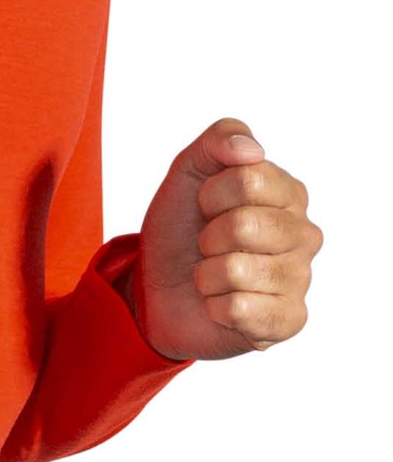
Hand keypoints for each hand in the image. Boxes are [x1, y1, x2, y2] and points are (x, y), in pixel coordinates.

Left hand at [116, 117, 321, 362]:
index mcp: (289, 193)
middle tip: (207, 246)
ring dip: (206, 274)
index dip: (211, 194)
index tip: (205, 207)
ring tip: (212, 276)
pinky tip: (221, 305)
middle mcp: (305, 235)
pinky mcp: (288, 320)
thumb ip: (218, 141)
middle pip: (245, 225)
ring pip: (236, 269)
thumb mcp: (188, 173)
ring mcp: (300, 279)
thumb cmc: (182, 228)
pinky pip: (240, 310)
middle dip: (207, 236)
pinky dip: (214, 307)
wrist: (157, 288)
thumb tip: (251, 149)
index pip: (250, 178)